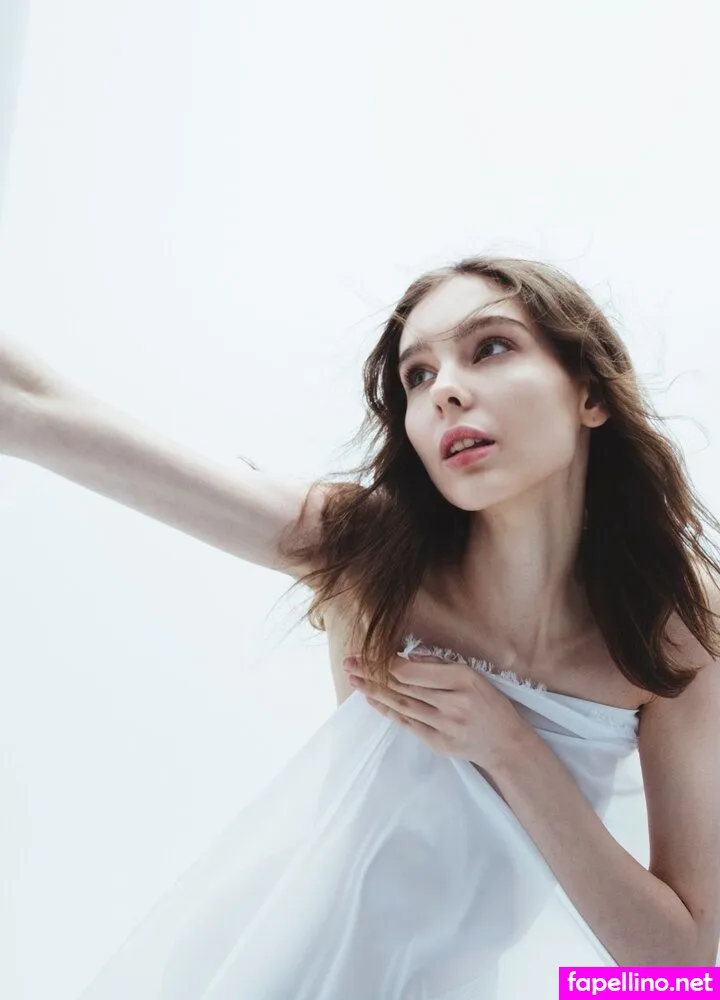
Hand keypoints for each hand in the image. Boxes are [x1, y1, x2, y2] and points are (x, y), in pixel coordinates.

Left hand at [343, 650, 526, 770]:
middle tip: (349, 662)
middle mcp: (454, 702)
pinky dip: (387, 711)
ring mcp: (445, 725)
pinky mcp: (439, 743)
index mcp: (464, 679)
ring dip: (374, 691)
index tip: (368, 653)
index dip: (387, 662)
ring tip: (353, 679)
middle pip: (403, 686)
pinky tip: (372, 699)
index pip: (413, 670)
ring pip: (402, 705)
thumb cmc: (490, 704)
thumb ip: (441, 664)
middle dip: (372, 673)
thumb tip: (409, 655)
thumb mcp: (474, 675)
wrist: (506, 744)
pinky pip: (407, 724)